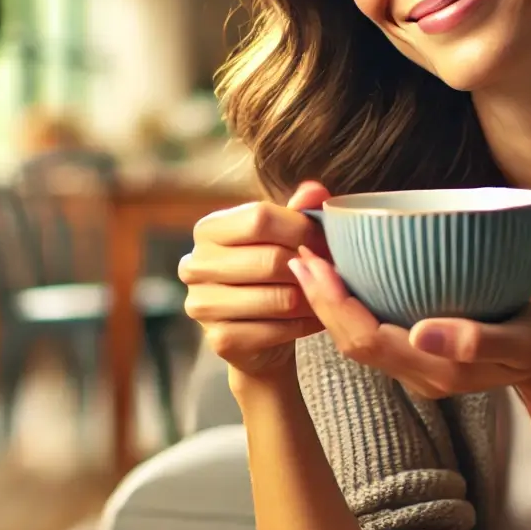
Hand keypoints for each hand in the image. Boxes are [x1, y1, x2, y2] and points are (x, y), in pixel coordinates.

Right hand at [179, 181, 332, 379]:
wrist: (261, 336)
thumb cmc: (273, 274)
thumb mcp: (285, 236)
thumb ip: (300, 210)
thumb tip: (316, 190)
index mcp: (208, 229)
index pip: (260, 218)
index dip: (302, 229)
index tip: (326, 240)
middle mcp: (196, 264)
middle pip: (271, 260)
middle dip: (311, 267)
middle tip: (335, 272)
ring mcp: (203, 305)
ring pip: (279, 299)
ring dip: (312, 299)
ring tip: (327, 295)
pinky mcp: (220, 340)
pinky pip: (277, 330)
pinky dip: (304, 325)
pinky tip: (313, 320)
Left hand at [288, 248, 530, 399]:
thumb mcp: (526, 340)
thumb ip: (479, 341)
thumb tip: (422, 333)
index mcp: (434, 370)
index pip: (364, 340)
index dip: (332, 305)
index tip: (312, 264)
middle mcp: (416, 371)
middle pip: (350, 340)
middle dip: (320, 299)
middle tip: (299, 253)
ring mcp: (416, 365)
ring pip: (357, 337)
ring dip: (330, 301)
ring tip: (311, 258)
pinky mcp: (419, 351)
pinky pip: (372, 329)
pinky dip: (351, 302)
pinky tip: (345, 273)